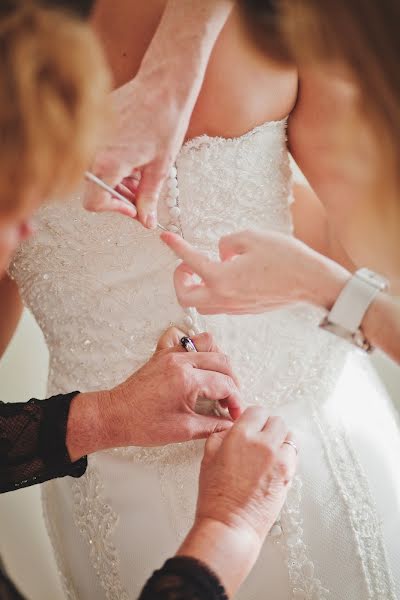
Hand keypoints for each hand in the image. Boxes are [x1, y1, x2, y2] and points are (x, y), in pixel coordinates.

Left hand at [67, 327, 241, 458]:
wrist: (115, 416)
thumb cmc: (141, 424)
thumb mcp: (184, 430)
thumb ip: (213, 425)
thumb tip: (229, 424)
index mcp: (187, 379)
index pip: (226, 384)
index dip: (236, 401)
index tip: (235, 413)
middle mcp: (180, 361)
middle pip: (222, 361)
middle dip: (232, 382)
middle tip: (230, 401)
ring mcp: (170, 354)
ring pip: (207, 342)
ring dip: (218, 360)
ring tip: (219, 380)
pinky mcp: (162, 353)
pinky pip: (182, 337)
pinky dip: (194, 345)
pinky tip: (197, 362)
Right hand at [83, 72, 192, 227]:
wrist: (162, 85)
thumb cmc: (165, 121)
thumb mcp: (160, 168)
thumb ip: (149, 198)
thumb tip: (146, 220)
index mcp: (107, 163)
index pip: (94, 203)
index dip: (115, 209)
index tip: (132, 208)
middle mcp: (93, 150)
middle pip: (95, 188)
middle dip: (119, 195)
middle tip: (141, 192)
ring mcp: (91, 137)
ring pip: (97, 173)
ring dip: (118, 180)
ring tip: (141, 172)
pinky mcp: (94, 126)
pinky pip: (98, 154)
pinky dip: (114, 163)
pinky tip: (134, 157)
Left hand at [162, 229, 350, 313]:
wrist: (312, 282)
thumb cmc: (285, 258)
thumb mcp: (252, 237)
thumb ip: (228, 242)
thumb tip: (221, 252)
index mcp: (221, 278)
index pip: (189, 261)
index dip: (175, 246)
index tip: (165, 237)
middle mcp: (224, 298)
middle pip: (184, 298)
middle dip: (179, 280)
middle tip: (186, 265)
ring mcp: (235, 307)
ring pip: (201, 304)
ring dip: (196, 288)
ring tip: (204, 270)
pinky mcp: (245, 310)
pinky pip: (219, 305)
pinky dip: (213, 291)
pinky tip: (226, 276)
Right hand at [197, 407, 295, 541]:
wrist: (230, 525)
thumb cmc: (216, 496)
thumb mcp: (208, 457)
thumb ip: (221, 436)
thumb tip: (232, 429)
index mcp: (240, 435)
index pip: (256, 411)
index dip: (253, 417)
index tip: (251, 423)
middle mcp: (262, 443)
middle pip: (276, 420)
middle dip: (268, 426)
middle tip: (260, 437)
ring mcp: (278, 458)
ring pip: (289, 435)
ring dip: (280, 440)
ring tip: (269, 452)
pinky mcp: (288, 474)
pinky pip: (294, 454)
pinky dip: (287, 455)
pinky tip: (274, 464)